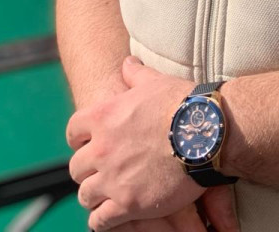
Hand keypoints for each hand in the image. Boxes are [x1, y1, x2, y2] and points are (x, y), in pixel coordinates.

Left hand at [66, 58, 238, 231]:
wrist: (205, 132)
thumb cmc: (182, 104)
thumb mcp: (155, 81)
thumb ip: (135, 74)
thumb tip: (127, 63)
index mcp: (103, 117)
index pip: (73, 131)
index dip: (81, 138)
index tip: (91, 143)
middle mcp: (101, 148)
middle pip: (76, 167)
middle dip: (87, 169)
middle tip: (102, 170)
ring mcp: (112, 178)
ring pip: (85, 194)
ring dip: (94, 194)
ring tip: (107, 194)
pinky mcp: (128, 204)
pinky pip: (100, 220)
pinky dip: (102, 220)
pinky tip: (111, 215)